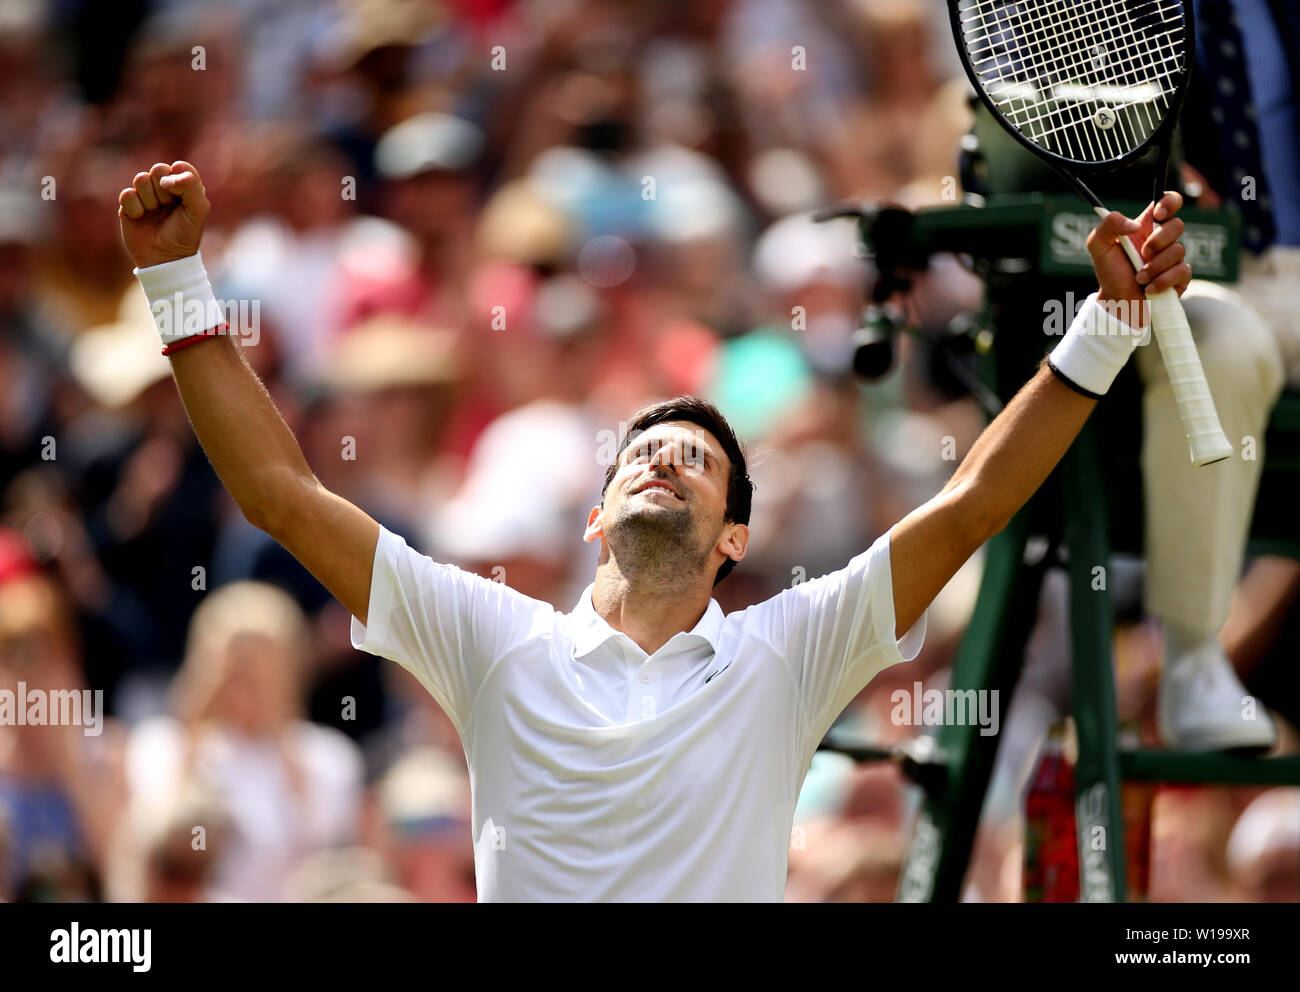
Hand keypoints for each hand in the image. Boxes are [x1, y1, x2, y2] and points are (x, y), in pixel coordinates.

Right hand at [117, 160, 210, 269]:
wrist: (164, 258)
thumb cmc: (184, 235)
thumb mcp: (198, 212)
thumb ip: (191, 187)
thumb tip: (171, 171)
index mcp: (184, 188)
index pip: (180, 167)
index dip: (179, 177)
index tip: (180, 193)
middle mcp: (165, 189)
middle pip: (158, 169)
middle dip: (164, 188)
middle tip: (168, 206)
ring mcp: (145, 196)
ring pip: (141, 179)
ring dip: (150, 199)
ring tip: (155, 213)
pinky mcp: (128, 205)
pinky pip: (127, 194)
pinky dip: (136, 208)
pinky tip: (141, 218)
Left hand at [1088, 190, 1191, 325]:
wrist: (1117, 302)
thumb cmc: (1110, 272)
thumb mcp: (1098, 245)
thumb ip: (1109, 225)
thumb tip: (1134, 224)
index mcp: (1146, 226)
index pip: (1168, 201)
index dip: (1169, 202)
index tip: (1158, 214)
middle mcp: (1162, 239)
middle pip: (1178, 225)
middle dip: (1159, 240)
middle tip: (1143, 253)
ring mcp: (1173, 258)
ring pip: (1178, 250)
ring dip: (1154, 266)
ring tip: (1139, 277)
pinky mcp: (1180, 276)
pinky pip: (1182, 271)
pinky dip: (1162, 281)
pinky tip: (1149, 288)